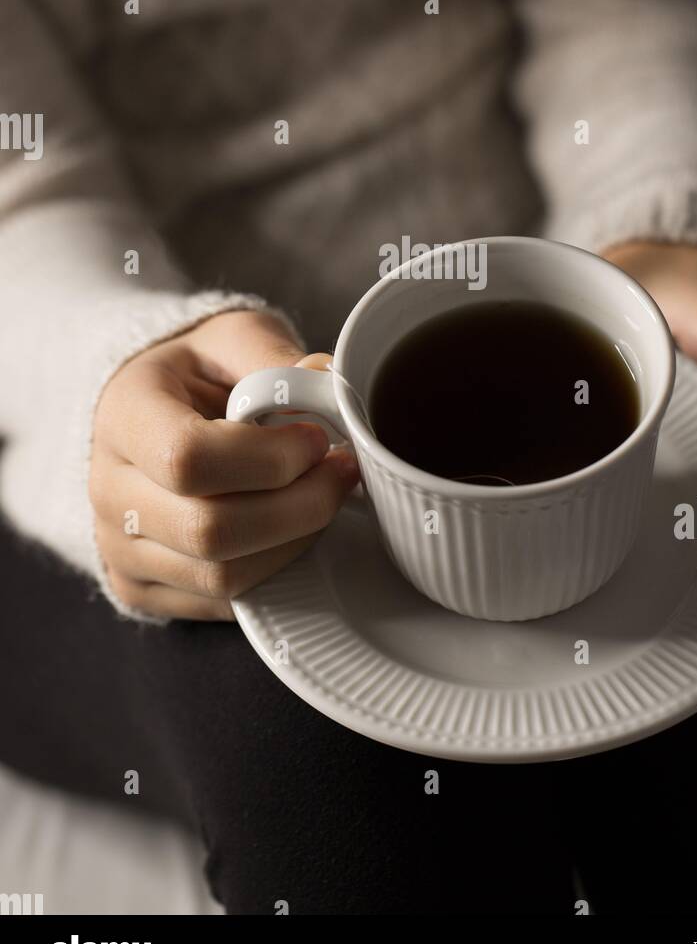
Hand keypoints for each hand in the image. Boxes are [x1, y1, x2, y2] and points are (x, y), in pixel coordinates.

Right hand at [90, 310, 358, 619]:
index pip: (188, 458)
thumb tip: (326, 386)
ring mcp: (118, 548)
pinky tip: (293, 529)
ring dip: (295, 542)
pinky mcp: (139, 589)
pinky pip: (221, 604)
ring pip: (222, 577)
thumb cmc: (197, 374)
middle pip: (210, 530)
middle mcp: (108, 490)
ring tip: (323, 497)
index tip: (317, 438)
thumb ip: (276, 359)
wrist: (148, 415)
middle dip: (300, 507)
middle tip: (342, 473)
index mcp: (124, 415)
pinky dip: (274, 572)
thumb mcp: (233, 339)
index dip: (270, 459)